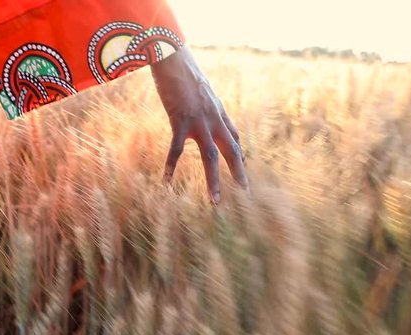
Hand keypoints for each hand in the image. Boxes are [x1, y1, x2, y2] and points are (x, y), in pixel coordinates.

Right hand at [150, 47, 247, 203]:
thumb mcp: (200, 87)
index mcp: (218, 111)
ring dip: (213, 181)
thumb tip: (204, 102)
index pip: (234, 137)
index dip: (239, 154)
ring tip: (216, 201)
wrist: (174, 58)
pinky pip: (176, 149)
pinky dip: (170, 167)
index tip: (243, 167)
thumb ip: (204, 100)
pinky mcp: (181, 120)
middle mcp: (214, 119)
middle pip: (231, 150)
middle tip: (244, 191)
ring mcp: (199, 121)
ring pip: (211, 156)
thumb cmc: (184, 70)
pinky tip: (166, 182)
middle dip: (238, 172)